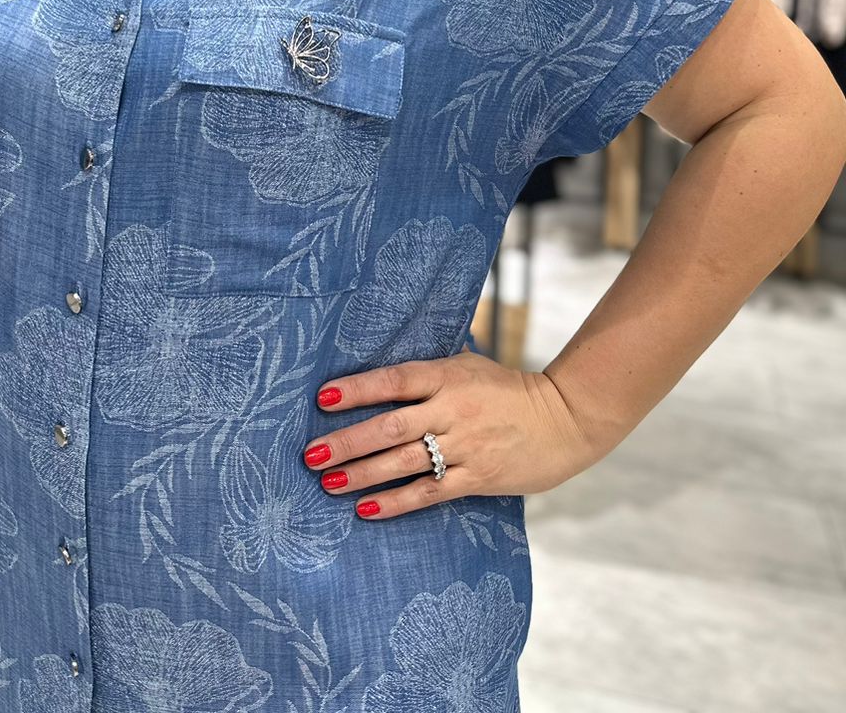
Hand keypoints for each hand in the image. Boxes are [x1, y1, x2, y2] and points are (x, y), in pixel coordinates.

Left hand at [302, 350, 603, 520]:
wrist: (562, 420)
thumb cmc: (506, 389)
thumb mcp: (468, 364)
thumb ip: (428, 370)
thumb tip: (381, 369)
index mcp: (447, 376)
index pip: (394, 380)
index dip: (357, 389)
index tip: (322, 398)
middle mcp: (451, 411)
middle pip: (390, 427)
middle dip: (347, 441)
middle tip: (310, 454)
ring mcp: (464, 447)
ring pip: (403, 462)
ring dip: (361, 473)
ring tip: (327, 482)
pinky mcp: (476, 478)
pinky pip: (428, 492)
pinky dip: (395, 502)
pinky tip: (365, 509)